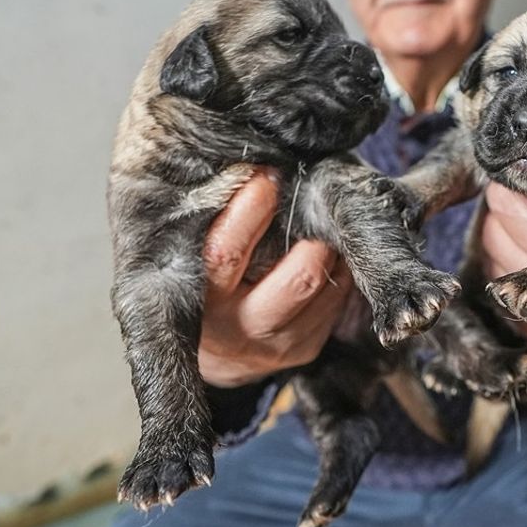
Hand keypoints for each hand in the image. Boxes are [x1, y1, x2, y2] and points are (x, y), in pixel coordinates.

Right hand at [198, 167, 352, 387]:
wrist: (212, 354)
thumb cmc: (201, 287)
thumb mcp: (189, 261)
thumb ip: (210, 225)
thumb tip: (245, 171)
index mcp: (199, 301)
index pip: (225, 253)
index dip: (249, 211)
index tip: (266, 176)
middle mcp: (237, 328)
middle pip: (298, 279)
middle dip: (314, 237)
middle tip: (315, 204)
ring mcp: (275, 346)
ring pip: (322, 289)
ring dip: (331, 252)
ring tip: (325, 227)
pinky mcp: (302, 352)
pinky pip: (334, 305)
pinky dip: (337, 273)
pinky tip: (327, 256)